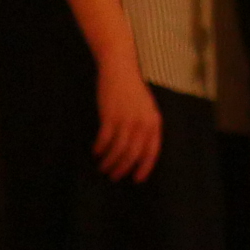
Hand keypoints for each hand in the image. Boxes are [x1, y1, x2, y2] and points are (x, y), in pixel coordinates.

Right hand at [92, 53, 161, 183]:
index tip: (136, 179)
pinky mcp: (110, 116)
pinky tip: (95, 151)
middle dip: (122, 168)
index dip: (144, 167)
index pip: (152, 151)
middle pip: (133, 154)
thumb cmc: (132, 90)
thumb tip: (138, 149)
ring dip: (109, 161)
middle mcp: (142, 123)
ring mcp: (126, 120)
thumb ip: (145, 127)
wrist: (120, 70)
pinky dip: (100, 148)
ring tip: (102, 166)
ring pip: (118, 150)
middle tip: (113, 176)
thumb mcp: (146, 109)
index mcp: (154, 122)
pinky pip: (105, 139)